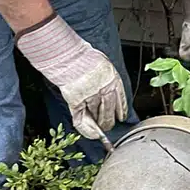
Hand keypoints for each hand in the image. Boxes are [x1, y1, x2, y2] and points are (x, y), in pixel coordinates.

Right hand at [16, 15, 127, 138]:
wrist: (67, 55)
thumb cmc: (84, 58)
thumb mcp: (104, 65)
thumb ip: (109, 79)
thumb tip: (114, 98)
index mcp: (112, 79)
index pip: (120, 99)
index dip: (121, 110)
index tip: (122, 117)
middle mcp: (103, 88)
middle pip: (109, 109)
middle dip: (110, 120)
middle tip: (109, 126)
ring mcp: (89, 95)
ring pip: (97, 115)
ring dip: (100, 124)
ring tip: (101, 129)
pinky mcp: (75, 100)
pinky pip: (81, 119)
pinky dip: (87, 129)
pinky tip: (94, 134)